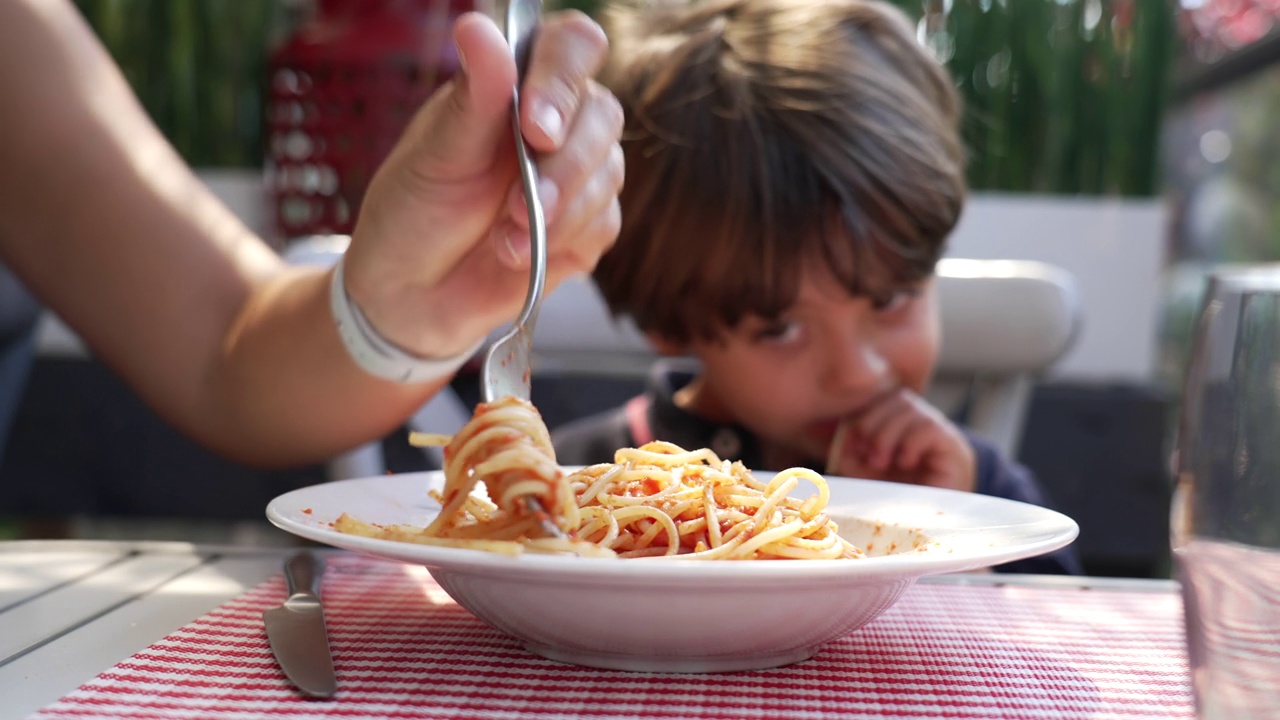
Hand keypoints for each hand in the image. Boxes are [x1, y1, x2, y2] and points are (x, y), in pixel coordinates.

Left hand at [343, 10, 624, 357]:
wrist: (412, 294)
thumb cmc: (415, 212)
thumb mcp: (436, 154)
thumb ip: (473, 95)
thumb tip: (476, 27)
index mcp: (518, 85)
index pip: (573, 46)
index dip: (564, 79)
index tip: (535, 128)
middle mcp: (557, 122)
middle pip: (602, 114)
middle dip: (563, 165)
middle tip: (520, 204)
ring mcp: (578, 174)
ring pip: (609, 172)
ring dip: (559, 211)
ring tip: (505, 236)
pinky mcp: (588, 226)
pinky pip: (604, 223)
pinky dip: (562, 240)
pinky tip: (517, 252)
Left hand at [827, 388, 975, 491]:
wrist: (939, 511)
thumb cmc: (901, 489)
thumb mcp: (867, 473)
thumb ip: (850, 457)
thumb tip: (843, 442)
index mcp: (894, 416)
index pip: (874, 398)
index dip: (857, 419)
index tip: (851, 449)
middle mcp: (916, 415)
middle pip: (890, 398)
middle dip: (870, 425)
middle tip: (868, 457)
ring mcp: (935, 424)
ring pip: (907, 408)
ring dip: (886, 437)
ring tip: (880, 464)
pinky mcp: (949, 441)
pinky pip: (927, 427)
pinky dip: (909, 444)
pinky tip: (906, 463)